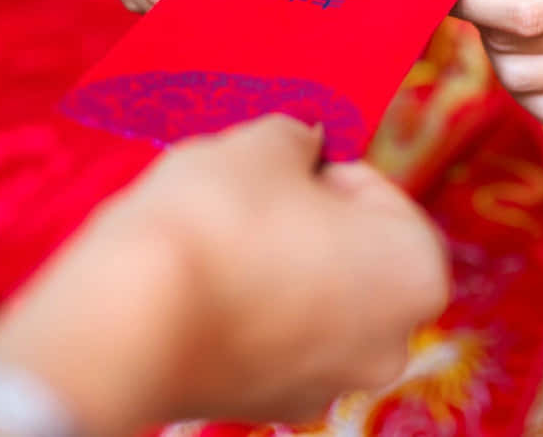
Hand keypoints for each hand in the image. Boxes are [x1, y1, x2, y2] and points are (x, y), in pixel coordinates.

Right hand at [0, 117, 448, 435]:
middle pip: (352, 250)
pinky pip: (276, 335)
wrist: (127, 318)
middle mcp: (390, 343)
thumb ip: (301, 137)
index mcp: (415, 273)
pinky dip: (253, 307)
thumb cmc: (216, 220)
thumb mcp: (265, 143)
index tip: (283, 169)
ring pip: (314, 293)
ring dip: (280, 261)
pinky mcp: (271, 405)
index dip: (326, 168)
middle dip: (307, 216)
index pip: (379, 193)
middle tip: (252, 196)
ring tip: (221, 240)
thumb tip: (303, 144)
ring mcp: (331, 383)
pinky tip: (208, 286)